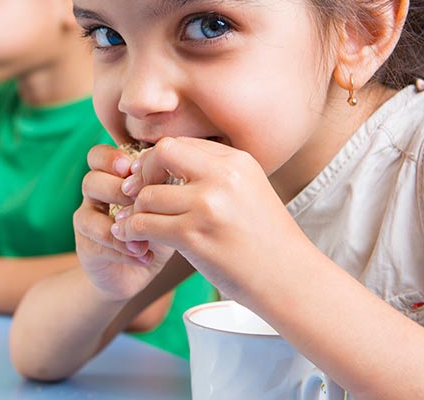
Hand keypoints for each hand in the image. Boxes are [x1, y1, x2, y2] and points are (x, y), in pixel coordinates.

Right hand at [75, 144, 174, 301]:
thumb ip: (164, 185)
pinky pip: (97, 245)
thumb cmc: (157, 227)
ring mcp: (88, 221)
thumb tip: (177, 170)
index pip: (98, 156)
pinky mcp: (87, 248)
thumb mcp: (164, 203)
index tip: (133, 169)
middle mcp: (95, 196)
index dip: (111, 159)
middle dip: (116, 189)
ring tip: (145, 236)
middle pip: (91, 180)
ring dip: (119, 224)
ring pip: (88, 214)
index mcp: (111, 177)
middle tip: (139, 201)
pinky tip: (145, 255)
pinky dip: (123, 249)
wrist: (141, 270)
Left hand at [111, 137, 309, 301]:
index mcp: (236, 161)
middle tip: (137, 192)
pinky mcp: (194, 236)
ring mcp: (208, 205)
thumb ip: (214, 174)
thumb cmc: (266, 239)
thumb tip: (167, 165)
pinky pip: (145, 224)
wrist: (291, 280)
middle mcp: (222, 176)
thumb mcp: (248, 190)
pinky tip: (133, 238)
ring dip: (136, 210)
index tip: (152, 178)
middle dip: (143, 171)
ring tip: (135, 223)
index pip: (181, 143)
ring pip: (147, 194)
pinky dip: (132, 231)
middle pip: (162, 152)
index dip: (158, 159)